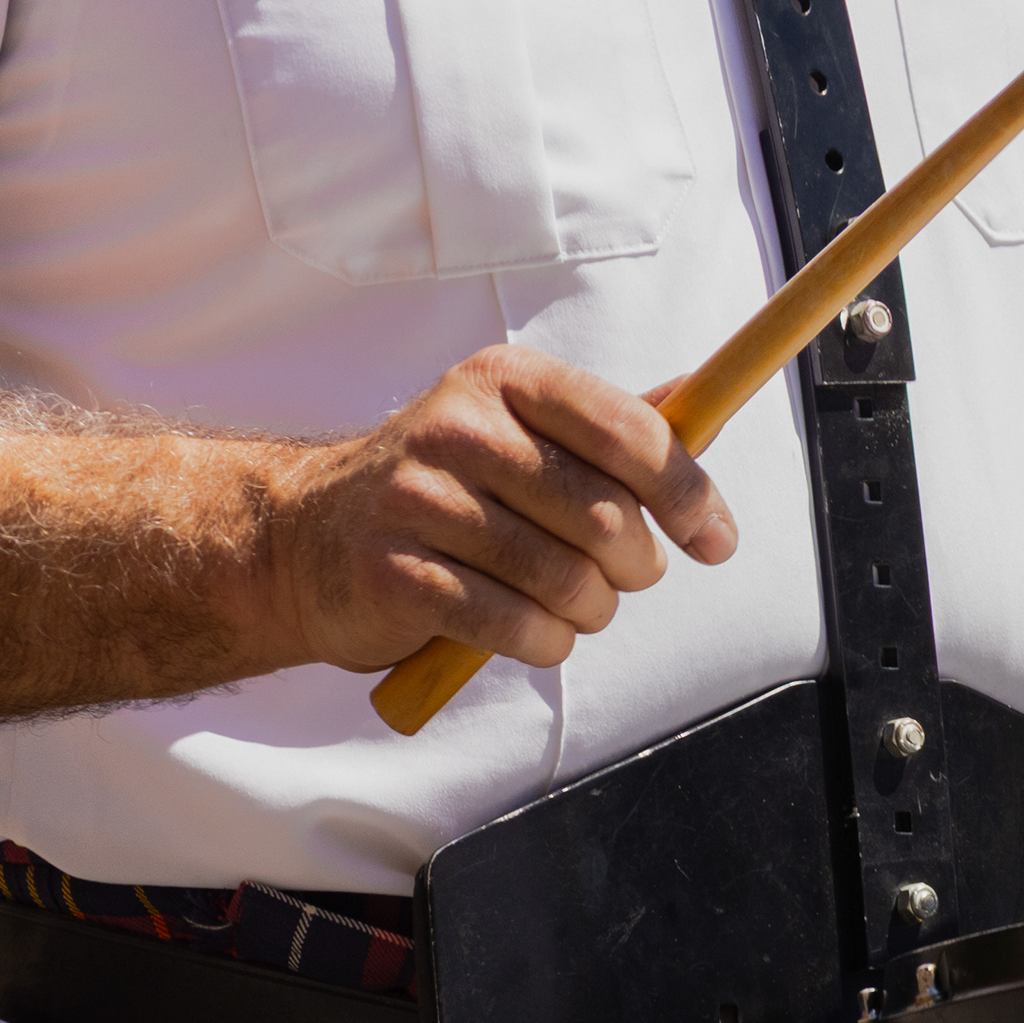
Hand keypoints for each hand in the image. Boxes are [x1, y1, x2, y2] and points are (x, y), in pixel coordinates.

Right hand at [265, 344, 738, 670]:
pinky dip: (546, 643)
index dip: (690, 494)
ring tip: (577, 608)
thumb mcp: (519, 433)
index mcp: (504, 379)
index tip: (715, 541)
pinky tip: (537, 634)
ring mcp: (418, 500)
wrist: (308, 541)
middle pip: (607, 518)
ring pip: (567, 580)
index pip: (630, 432)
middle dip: (638, 569)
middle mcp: (458, 428)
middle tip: (622, 581)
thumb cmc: (444, 491)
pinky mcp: (394, 573)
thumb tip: (706, 405)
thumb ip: (609, 425)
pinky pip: (515, 625)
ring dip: (592, 612)